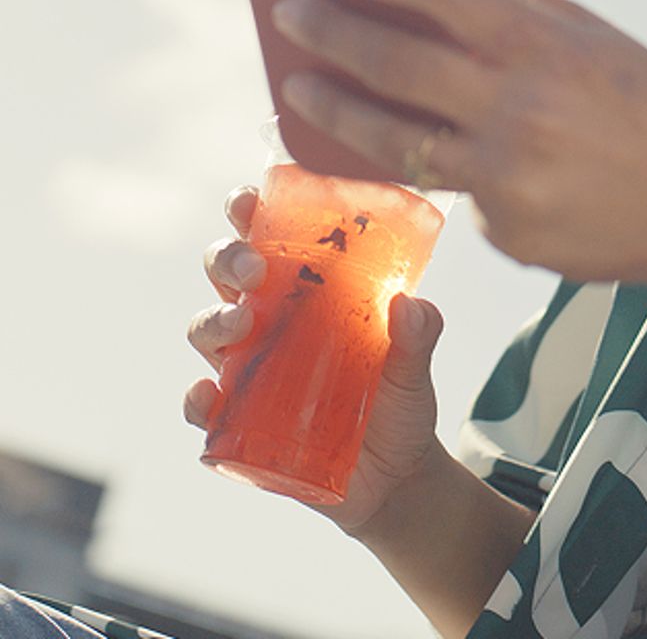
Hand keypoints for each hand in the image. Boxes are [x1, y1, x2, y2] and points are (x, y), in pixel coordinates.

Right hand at [185, 185, 447, 532]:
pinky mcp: (237, 423)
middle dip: (229, 259)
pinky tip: (208, 397)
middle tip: (254, 267)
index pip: (269, 236)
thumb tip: (411, 304)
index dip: (250, 212)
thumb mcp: (415, 365)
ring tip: (242, 325)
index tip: (251, 201)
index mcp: (307, 289)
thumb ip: (418, 335)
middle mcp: (269, 320)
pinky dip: (196, 400)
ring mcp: (248, 370)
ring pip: (207, 329)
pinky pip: (201, 408)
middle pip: (226, 273)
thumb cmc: (399, 402)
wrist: (394, 477)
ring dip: (214, 321)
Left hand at [269, 0, 646, 291]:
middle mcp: (517, 110)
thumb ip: (521, 11)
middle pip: (391, 64)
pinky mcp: (503, 232)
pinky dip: (448, 169)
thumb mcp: (598, 40)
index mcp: (546, 47)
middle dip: (328, 32)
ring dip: (333, 110)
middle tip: (291, 15)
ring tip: (299, 91)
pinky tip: (464, 161)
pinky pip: (454, 191)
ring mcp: (504, 179)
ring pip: (389, 140)